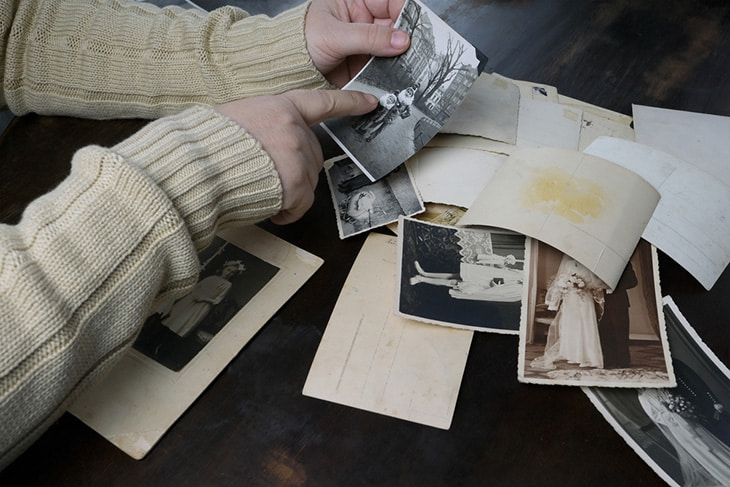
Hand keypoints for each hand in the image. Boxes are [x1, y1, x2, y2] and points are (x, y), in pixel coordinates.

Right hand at [215, 90, 377, 224]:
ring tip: (259, 190)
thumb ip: (263, 125)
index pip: (322, 102)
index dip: (349, 102)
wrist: (195, 168)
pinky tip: (267, 206)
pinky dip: (287, 211)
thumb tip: (268, 141)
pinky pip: (302, 204)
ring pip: (309, 182)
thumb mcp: (236, 118)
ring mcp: (297, 156)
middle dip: (296, 170)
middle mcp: (294, 129)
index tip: (370, 102)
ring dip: (289, 192)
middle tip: (268, 176)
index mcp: (280, 108)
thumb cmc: (206, 146)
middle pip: (314, 154)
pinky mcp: (296, 184)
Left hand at [305, 0, 409, 86]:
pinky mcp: (364, 67)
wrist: (283, 69)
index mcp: (356, 2)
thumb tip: (401, 40)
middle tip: (416, 51)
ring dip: (401, 59)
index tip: (414, 28)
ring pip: (393, 50)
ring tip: (408, 67)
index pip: (392, 2)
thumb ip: (369, 37)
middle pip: (397, 27)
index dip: (405, 12)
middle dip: (406, 39)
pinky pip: (384, 70)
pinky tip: (396, 78)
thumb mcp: (334, 35)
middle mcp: (364, 22)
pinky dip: (392, 75)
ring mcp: (365, 46)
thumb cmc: (298, 41)